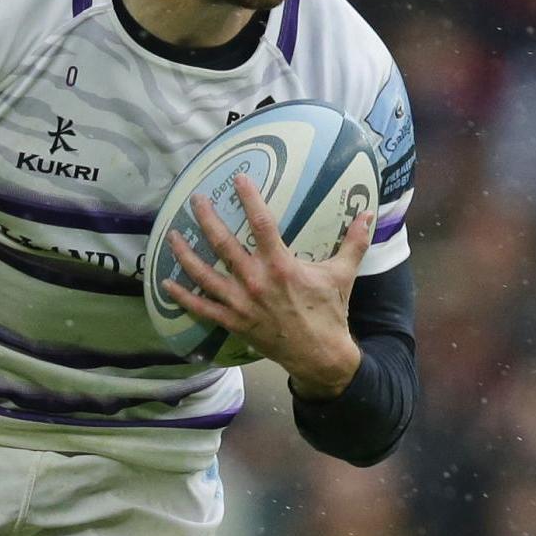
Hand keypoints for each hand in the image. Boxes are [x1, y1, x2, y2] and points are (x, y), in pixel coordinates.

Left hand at [164, 173, 371, 395]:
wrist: (320, 356)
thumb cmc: (330, 313)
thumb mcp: (343, 275)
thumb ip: (353, 242)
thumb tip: (368, 214)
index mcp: (282, 266)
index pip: (261, 223)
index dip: (248, 198)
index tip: (238, 179)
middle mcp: (256, 281)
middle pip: (223, 244)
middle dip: (207, 219)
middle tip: (196, 199)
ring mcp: (241, 303)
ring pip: (204, 274)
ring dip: (186, 254)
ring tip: (172, 234)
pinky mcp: (234, 322)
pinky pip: (202, 308)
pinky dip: (183, 297)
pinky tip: (166, 284)